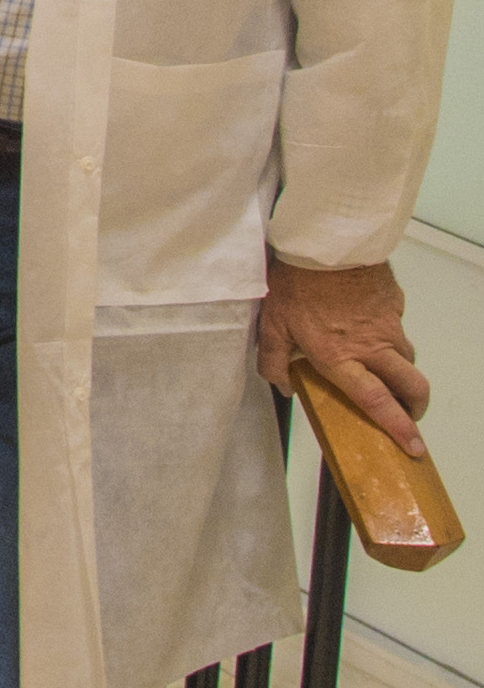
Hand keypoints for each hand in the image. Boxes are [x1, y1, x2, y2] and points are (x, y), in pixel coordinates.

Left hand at [260, 255, 430, 460]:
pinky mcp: (393, 302)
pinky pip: (397, 325)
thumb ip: (275, 362)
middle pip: (411, 385)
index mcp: (341, 357)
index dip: (397, 427)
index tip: (412, 446)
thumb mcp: (273, 325)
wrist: (325, 241)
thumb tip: (283, 385)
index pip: (377, 402)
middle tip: (408, 412)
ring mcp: (387, 323)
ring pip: (407, 356)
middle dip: (415, 405)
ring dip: (402, 370)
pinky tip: (370, 325)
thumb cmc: (297, 282)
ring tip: (385, 370)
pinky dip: (389, 333)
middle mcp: (372, 345)